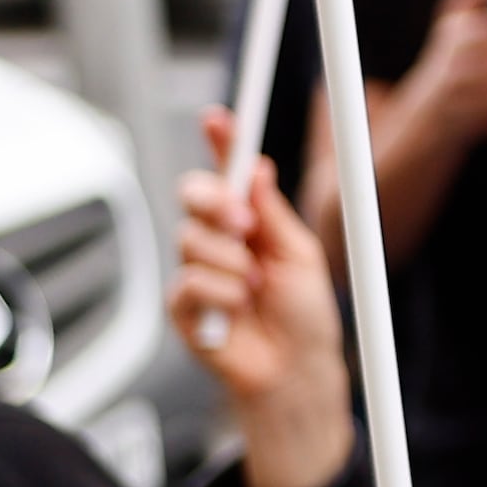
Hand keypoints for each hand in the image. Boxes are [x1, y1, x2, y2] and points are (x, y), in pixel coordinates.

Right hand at [170, 107, 354, 486]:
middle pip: (192, 195)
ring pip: (191, 240)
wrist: (295, 368)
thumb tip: (256, 168)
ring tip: (256, 289)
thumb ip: (273, 213)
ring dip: (231, 264)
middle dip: (215, 203)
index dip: (220, 144)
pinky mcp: (182, 306)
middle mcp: (218, 241)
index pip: (227, 174)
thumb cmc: (304, 314)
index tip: (218, 118)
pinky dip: (221, 295)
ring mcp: (196, 271)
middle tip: (244, 226)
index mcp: (250, 223)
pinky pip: (188, 283)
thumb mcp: (299, 254)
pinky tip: (239, 312)